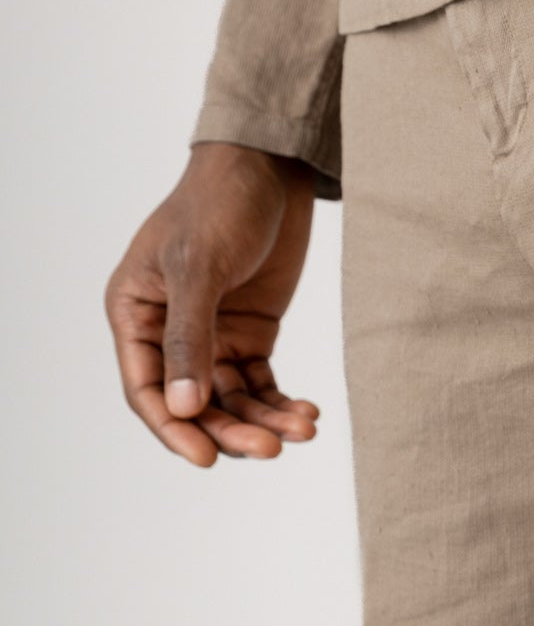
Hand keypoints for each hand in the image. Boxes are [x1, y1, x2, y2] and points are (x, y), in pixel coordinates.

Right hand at [105, 143, 320, 467]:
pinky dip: (282, 401)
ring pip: (232, 399)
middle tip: (272, 447)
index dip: (173, 428)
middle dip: (232, 428)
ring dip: (264, 419)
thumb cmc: (219, 204)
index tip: (207, 458)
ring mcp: (211, 335)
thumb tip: (184, 408)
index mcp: (135, 313)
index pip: (146, 388)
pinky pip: (262, 382)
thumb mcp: (199, 267)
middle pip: (194, 402)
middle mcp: (168, 332)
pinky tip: (307, 413)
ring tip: (303, 429)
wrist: (270, 168)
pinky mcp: (251, 333)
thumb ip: (189, 338)